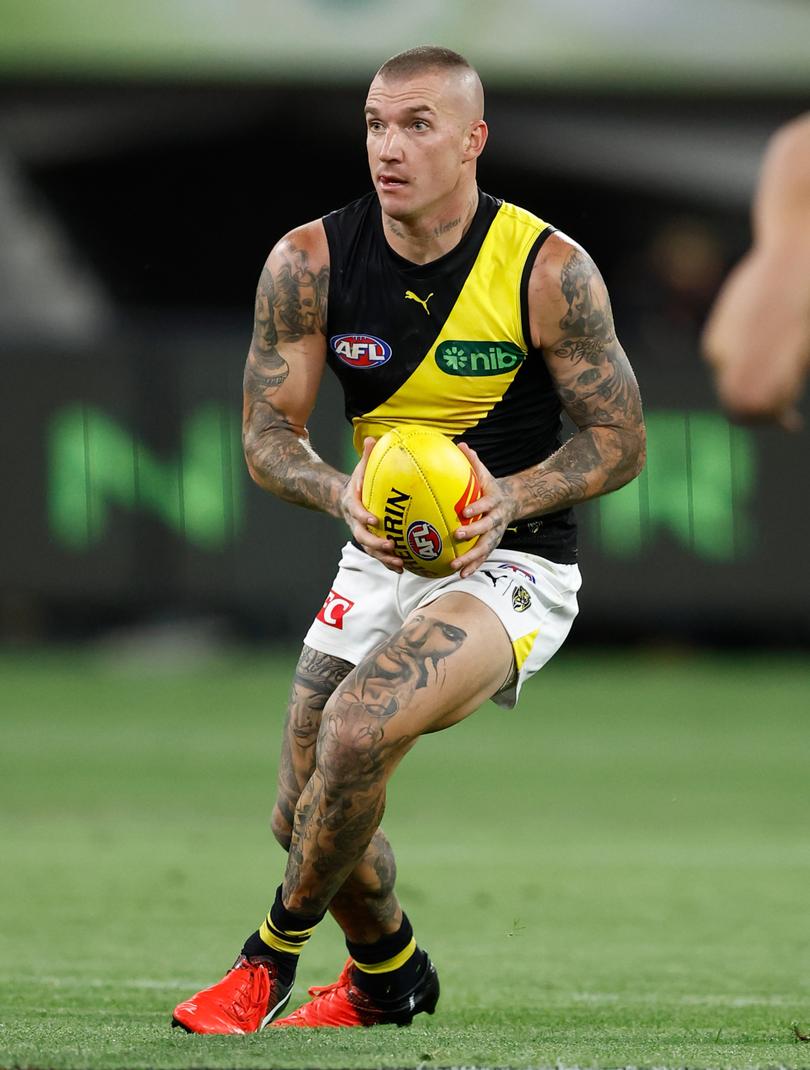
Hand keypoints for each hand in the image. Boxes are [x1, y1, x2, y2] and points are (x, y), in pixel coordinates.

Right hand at [339, 437, 403, 571]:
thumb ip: (367, 456)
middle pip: (362, 537)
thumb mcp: (360, 467)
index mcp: (353, 504)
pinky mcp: (371, 541)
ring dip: (384, 558)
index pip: (357, 512)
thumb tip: (373, 437)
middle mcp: (356, 522)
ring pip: (371, 550)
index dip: (364, 517)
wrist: (345, 499)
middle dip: (376, 544)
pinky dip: (389, 562)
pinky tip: (404, 568)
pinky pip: (379, 555)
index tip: (375, 519)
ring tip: (399, 563)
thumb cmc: (359, 481)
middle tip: (391, 546)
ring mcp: (363, 534)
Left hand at [451, 444, 516, 577]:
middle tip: (458, 536)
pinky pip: (483, 557)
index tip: (465, 511)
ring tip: (456, 566)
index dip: (477, 507)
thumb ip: (473, 462)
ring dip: (471, 558)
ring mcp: (496, 533)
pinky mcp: (492, 543)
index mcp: (494, 501)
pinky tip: (460, 575)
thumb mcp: (485, 474)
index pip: (486, 504)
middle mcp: (496, 519)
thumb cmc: (490, 487)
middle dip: (473, 533)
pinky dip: (473, 566)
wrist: (513, 501)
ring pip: (484, 547)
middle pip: (486, 528)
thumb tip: (461, 445)